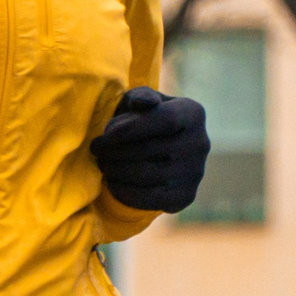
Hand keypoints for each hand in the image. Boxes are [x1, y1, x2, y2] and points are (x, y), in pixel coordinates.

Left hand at [89, 88, 209, 212]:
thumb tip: (144, 103)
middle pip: (151, 149)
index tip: (105, 134)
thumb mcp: (141, 101)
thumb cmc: (144, 119)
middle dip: (115, 151)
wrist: (160, 152)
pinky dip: (124, 192)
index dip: (131, 128)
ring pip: (146, 174)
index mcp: (193, 113)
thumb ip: (140, 97)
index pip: (164, 120)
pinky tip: (111, 182)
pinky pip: (149, 198)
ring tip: (102, 163)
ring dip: (115, 170)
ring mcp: (195, 173)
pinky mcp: (185, 196)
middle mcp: (200, 143)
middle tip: (96, 150)